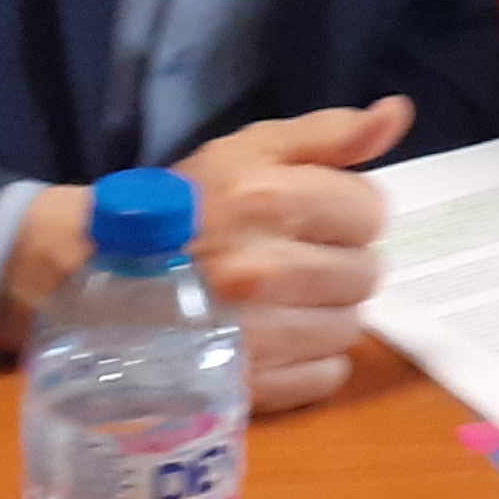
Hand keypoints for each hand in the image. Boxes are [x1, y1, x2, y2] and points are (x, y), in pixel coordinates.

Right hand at [165, 96, 415, 412]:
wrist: (102, 273)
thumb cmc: (186, 203)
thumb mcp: (251, 148)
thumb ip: (330, 133)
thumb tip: (397, 113)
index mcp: (268, 200)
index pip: (372, 211)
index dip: (351, 209)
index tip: (319, 215)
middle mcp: (264, 271)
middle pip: (368, 272)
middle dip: (343, 261)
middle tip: (302, 258)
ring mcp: (255, 336)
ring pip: (350, 326)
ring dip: (329, 311)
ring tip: (288, 297)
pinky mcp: (248, 385)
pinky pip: (326, 376)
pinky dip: (313, 358)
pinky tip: (281, 335)